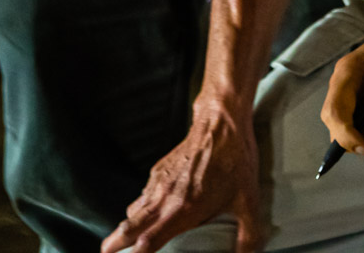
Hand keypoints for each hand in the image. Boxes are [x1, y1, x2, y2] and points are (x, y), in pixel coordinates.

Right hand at [101, 104, 263, 252]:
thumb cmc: (234, 160)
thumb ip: (249, 234)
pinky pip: (143, 194)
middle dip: (114, 243)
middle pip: (130, 226)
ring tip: (124, 239)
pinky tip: (147, 212)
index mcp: (184, 209)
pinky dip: (139, 208)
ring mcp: (159, 182)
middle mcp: (165, 197)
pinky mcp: (159, 170)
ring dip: (127, 226)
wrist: (221, 123)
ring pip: (134, 210)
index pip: (150, 239)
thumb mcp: (248, 200)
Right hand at [320, 13, 363, 155]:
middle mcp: (345, 78)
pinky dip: (360, 128)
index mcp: (351, 69)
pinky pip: (353, 114)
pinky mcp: (361, 91)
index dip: (346, 133)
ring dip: (352, 135)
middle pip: (332, 117)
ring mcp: (351, 85)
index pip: (336, 108)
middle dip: (345, 138)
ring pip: (339, 118)